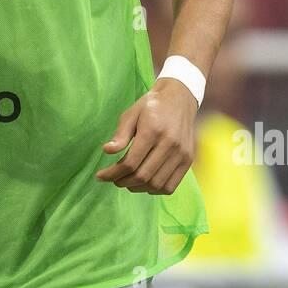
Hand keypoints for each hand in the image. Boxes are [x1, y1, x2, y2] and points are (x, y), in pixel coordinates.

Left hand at [95, 78, 198, 193]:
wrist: (179, 98)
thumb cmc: (151, 106)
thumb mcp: (131, 114)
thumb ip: (120, 134)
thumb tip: (107, 151)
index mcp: (153, 130)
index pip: (130, 163)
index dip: (112, 173)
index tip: (100, 176)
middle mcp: (169, 144)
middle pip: (142, 176)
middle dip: (122, 182)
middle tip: (113, 179)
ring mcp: (181, 153)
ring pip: (156, 184)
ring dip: (137, 188)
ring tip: (126, 181)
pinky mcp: (187, 160)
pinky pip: (170, 186)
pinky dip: (154, 189)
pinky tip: (144, 183)